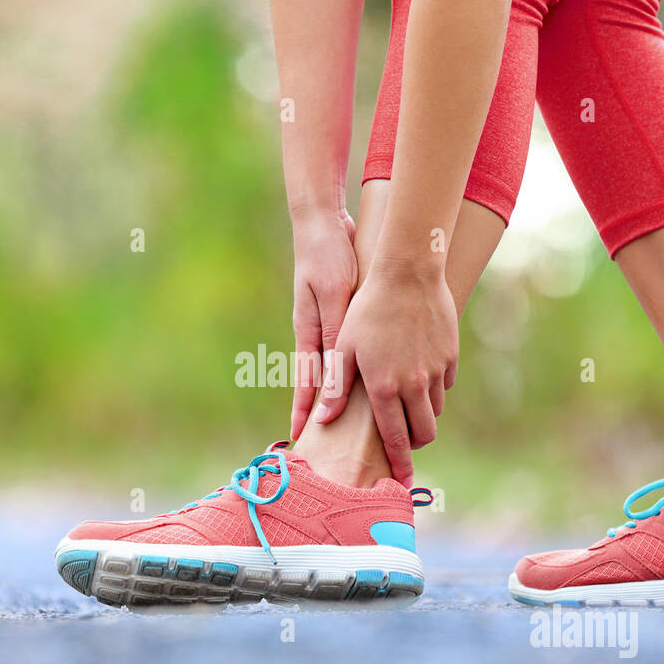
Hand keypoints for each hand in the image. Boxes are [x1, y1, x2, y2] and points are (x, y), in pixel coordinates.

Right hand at [289, 209, 357, 440]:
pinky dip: (351, 367)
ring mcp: (326, 324)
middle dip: (320, 410)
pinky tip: (365, 377)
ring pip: (334, 367)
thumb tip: (337, 369)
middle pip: (319, 380)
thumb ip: (336, 330)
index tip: (299, 435)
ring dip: (338, 393)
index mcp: (310, 330)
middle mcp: (316, 332)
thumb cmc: (327, 256)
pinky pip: (346, 348)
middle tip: (322, 438)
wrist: (323, 225)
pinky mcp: (339, 314)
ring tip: (346, 420)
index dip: (303, 409)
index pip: (306, 379)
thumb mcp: (334, 294)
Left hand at [315, 258, 456, 486]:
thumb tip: (323, 420)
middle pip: (424, 434)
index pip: (395, 439)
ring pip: (435, 411)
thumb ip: (335, 387)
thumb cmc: (366, 309)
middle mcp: (414, 384)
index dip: (399, 464)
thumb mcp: (343, 347)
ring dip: (423, 416)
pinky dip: (433, 388)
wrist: (407, 273)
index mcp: (385, 387)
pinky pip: (444, 385)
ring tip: (406, 405)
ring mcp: (436, 371)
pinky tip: (418, 375)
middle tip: (402, 442)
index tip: (403, 483)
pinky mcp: (450, 356)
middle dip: (414, 444)